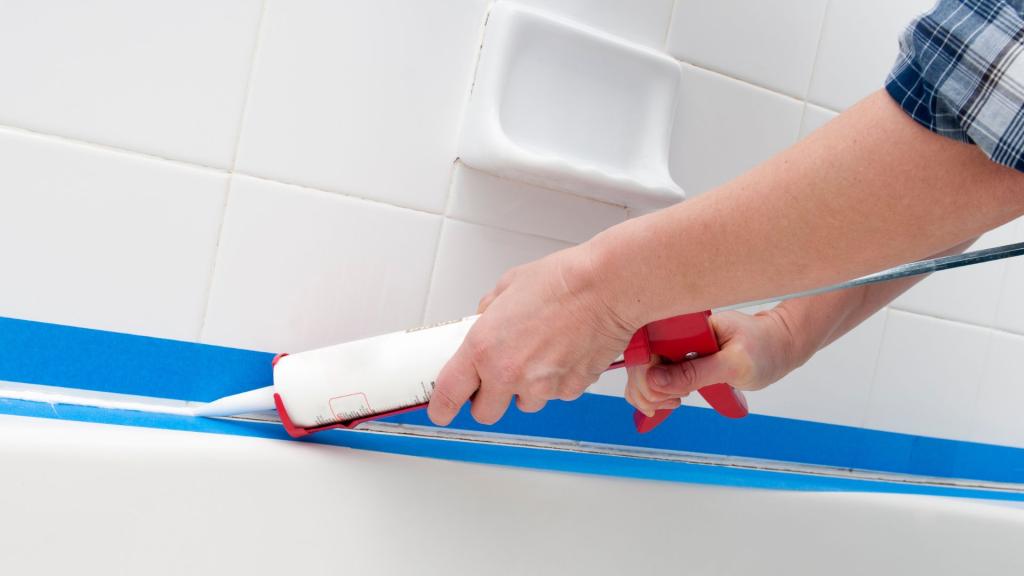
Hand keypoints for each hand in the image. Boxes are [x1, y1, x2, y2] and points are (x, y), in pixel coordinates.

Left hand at [427, 243, 635, 425]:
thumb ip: (488, 312)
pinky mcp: (570, 390)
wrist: (606, 287)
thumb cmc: (562, 281)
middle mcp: (509, 373)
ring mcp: (541, 387)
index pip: (449, 394)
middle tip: (497, 376)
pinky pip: (555, 395)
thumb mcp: (507, 287)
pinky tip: (564, 352)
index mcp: (484, 348)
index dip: (442, 407)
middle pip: (485, 413)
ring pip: (524, 403)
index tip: (440, 409)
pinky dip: (556, 381)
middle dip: (488, 399)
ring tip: (541, 353)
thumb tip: (484, 322)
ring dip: (525, 388)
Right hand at [624, 309, 798, 416]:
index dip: (647, 378)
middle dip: (649, 390)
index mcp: (683, 321)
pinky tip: (670, 401)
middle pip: (639, 363)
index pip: (646, 349)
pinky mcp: (676, 356)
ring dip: (650, 394)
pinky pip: (652, 375)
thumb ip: (695, 372)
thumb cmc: (763, 347)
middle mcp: (672, 330)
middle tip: (676, 402)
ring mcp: (672, 344)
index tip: (670, 397)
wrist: (777, 346)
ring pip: (641, 372)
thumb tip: (654, 382)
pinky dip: (654, 393)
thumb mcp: (734, 364)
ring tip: (675, 402)